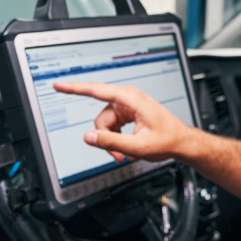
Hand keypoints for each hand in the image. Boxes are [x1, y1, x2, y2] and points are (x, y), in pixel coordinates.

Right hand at [52, 82, 196, 162]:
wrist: (182, 142)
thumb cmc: (168, 140)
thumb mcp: (138, 147)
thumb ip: (111, 142)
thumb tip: (88, 137)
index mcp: (130, 99)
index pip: (95, 90)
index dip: (74, 88)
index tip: (58, 85)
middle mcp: (127, 99)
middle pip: (101, 118)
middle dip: (105, 138)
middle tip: (116, 155)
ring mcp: (127, 107)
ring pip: (105, 125)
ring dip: (112, 141)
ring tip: (125, 154)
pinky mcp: (128, 115)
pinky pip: (113, 127)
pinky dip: (116, 139)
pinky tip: (127, 148)